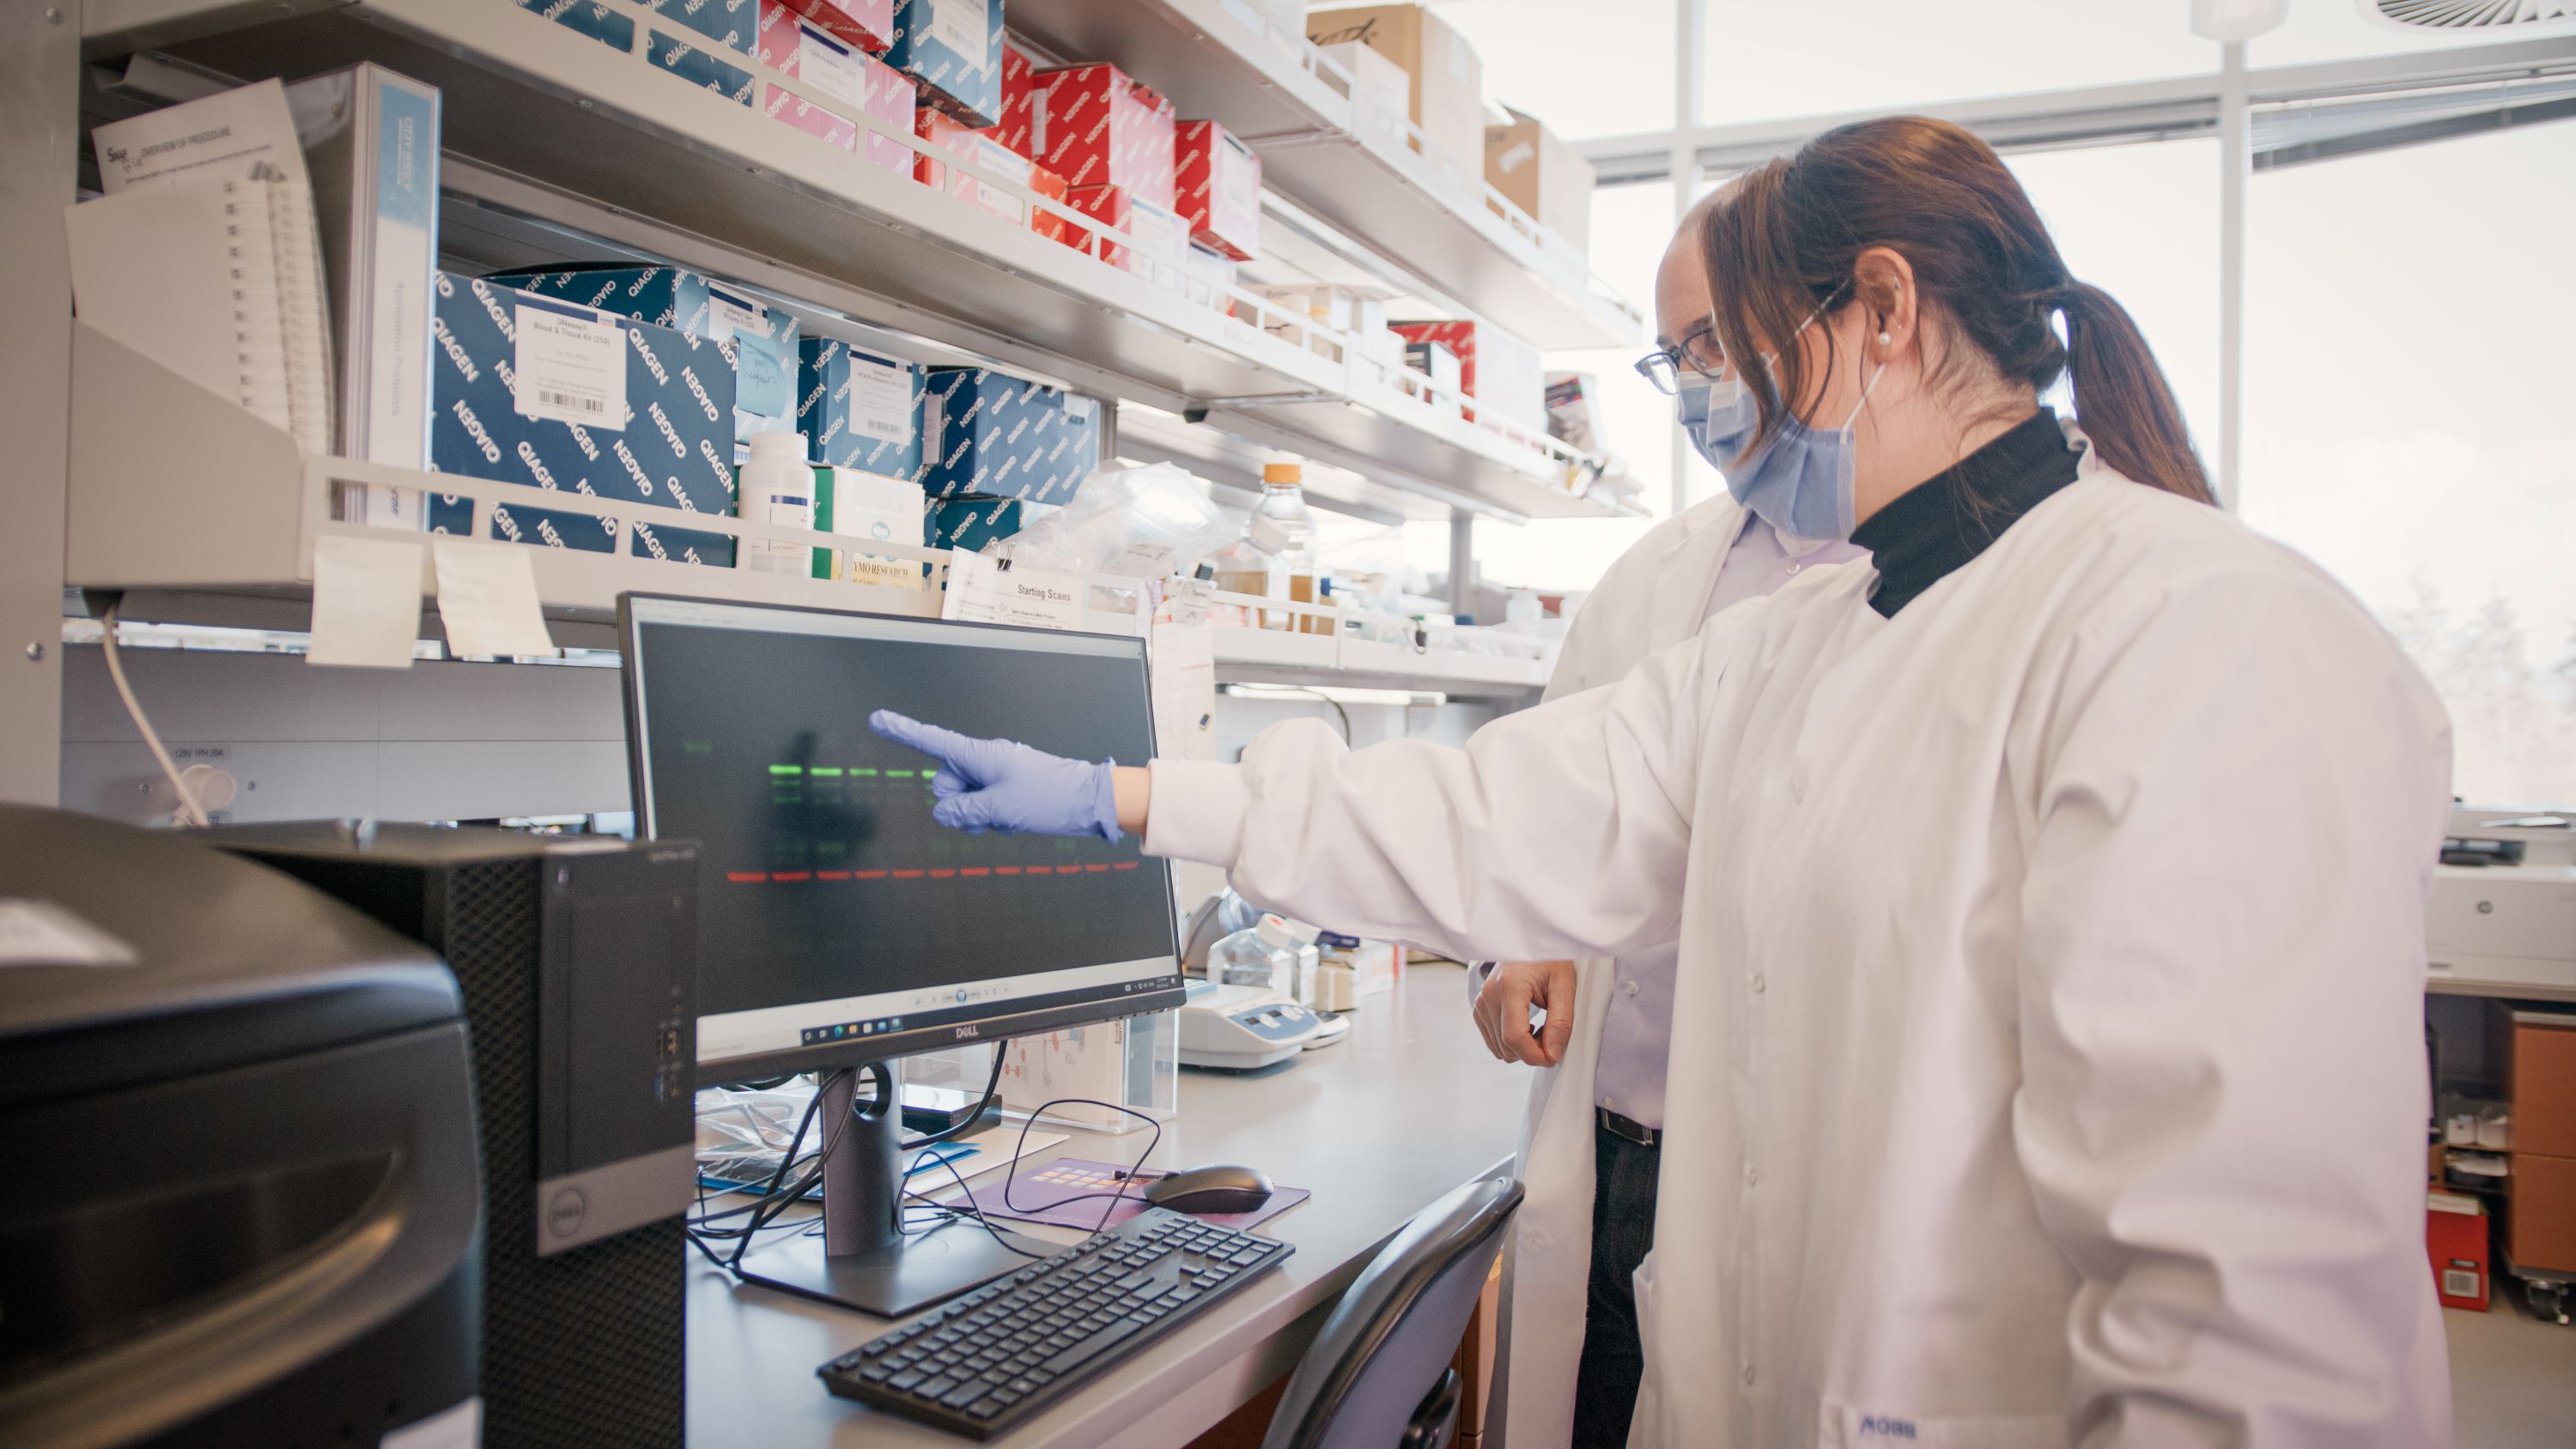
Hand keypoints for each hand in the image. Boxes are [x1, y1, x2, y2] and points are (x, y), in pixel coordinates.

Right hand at [868, 710, 1122, 840]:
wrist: (1089, 801)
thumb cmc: (1050, 798)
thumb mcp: (1001, 809)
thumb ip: (965, 811)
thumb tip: (943, 813)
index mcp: (980, 754)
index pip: (933, 741)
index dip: (903, 732)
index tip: (877, 719)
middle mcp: (984, 760)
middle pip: (945, 782)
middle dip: (957, 803)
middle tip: (988, 812)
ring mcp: (994, 774)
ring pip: (962, 798)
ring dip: (976, 815)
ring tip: (1006, 818)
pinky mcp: (1005, 788)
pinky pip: (980, 805)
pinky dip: (989, 817)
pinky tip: (1011, 821)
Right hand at [1473, 960, 1577, 1066]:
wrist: (1529, 941)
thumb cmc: (1548, 959)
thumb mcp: (1564, 986)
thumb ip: (1560, 1023)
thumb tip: (1552, 1055)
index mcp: (1509, 987)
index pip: (1514, 1038)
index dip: (1535, 1056)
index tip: (1553, 1057)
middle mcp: (1489, 995)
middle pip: (1507, 1047)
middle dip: (1532, 1051)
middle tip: (1551, 1034)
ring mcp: (1481, 1002)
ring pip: (1500, 1049)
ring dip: (1522, 1048)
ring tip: (1539, 1027)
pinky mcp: (1479, 1009)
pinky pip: (1494, 1042)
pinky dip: (1512, 1042)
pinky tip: (1526, 1026)